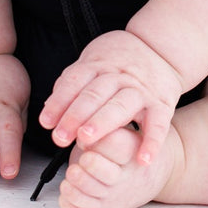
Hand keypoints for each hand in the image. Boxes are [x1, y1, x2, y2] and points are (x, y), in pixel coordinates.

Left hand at [38, 31, 182, 167]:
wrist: (161, 47)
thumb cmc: (119, 62)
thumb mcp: (94, 62)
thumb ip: (72, 84)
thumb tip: (49, 108)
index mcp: (99, 64)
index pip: (75, 81)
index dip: (59, 102)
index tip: (46, 122)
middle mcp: (119, 75)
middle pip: (94, 94)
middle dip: (76, 116)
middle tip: (60, 137)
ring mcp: (141, 89)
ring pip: (121, 105)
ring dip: (103, 123)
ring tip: (86, 140)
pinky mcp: (161, 103)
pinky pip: (158, 123)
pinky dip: (152, 142)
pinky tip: (143, 159)